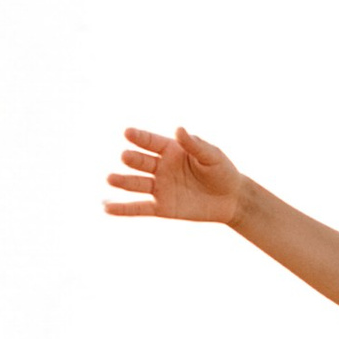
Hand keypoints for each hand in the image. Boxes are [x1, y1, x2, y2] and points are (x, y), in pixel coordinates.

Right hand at [104, 125, 245, 224]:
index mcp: (171, 150)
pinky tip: (107, 208)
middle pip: (142, 162)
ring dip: (123, 182)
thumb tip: (178, 129)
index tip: (127, 132)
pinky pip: (140, 208)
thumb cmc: (222, 172)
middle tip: (125, 157)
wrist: (231, 199)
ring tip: (111, 179)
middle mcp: (161, 167)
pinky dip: (123, 209)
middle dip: (133, 159)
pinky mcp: (162, 207)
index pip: (151, 142)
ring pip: (137, 183)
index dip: (140, 138)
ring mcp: (160, 187)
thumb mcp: (212, 156)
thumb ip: (195, 145)